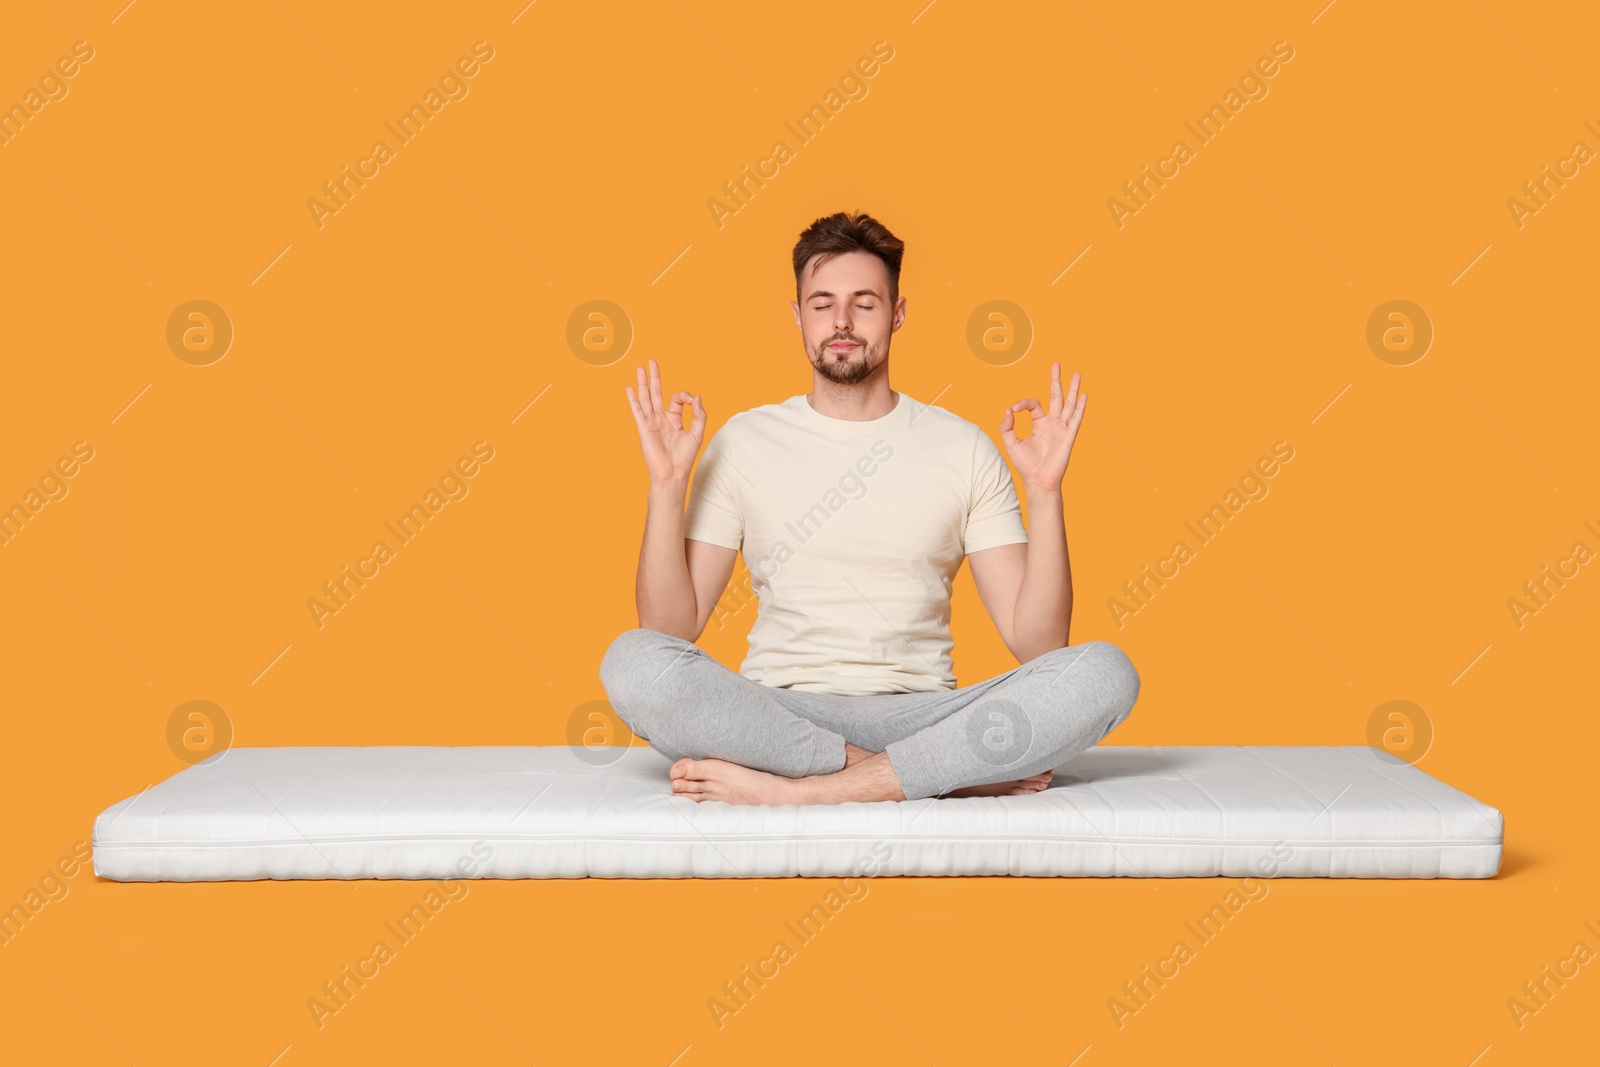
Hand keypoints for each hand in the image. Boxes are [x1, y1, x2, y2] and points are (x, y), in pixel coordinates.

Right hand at [625, 358, 705, 483]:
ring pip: (646, 398)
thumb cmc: (685, 457)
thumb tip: (697, 396)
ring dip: (643, 382)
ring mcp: (651, 422)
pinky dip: (633, 399)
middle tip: (652, 361)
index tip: (692, 401)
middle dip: (655, 377)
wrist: (672, 472)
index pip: (677, 399)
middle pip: (657, 393)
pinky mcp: (644, 428)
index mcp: (674, 419)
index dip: (685, 396)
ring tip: (639, 368)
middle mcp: (661, 418)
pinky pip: (637, 410)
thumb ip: (700, 414)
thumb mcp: (698, 433)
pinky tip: (629, 388)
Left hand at [1000, 362, 1084, 492]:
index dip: (1023, 403)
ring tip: (1077, 374)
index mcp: (1039, 424)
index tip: (1014, 410)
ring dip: (1072, 389)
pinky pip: (1075, 419)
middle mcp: (1052, 423)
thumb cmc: (1025, 465)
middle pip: (1055, 397)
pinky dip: (1080, 407)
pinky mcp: (1068, 436)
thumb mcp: (1010, 443)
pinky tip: (1084, 395)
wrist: (1038, 481)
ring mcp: (1062, 428)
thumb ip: (1006, 426)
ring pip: (1068, 404)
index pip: (1034, 404)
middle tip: (1056, 364)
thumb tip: (1008, 409)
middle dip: (1055, 380)